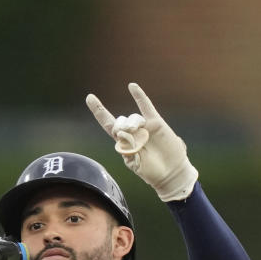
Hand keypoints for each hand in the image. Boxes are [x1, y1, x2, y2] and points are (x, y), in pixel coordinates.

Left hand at [86, 83, 197, 201]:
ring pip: (132, 117)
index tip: (90, 97)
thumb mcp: (134, 164)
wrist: (170, 172)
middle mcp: (132, 132)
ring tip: (136, 130)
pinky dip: (139, 96)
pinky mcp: (156, 123)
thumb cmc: (151, 171)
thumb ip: (126, 150)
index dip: (99, 111)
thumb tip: (121, 134)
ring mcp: (144, 127)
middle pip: (119, 121)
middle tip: (128, 134)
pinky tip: (132, 86)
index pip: (108, 124)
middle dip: (120, 126)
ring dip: (132, 122)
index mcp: (124, 142)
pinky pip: (146, 106)